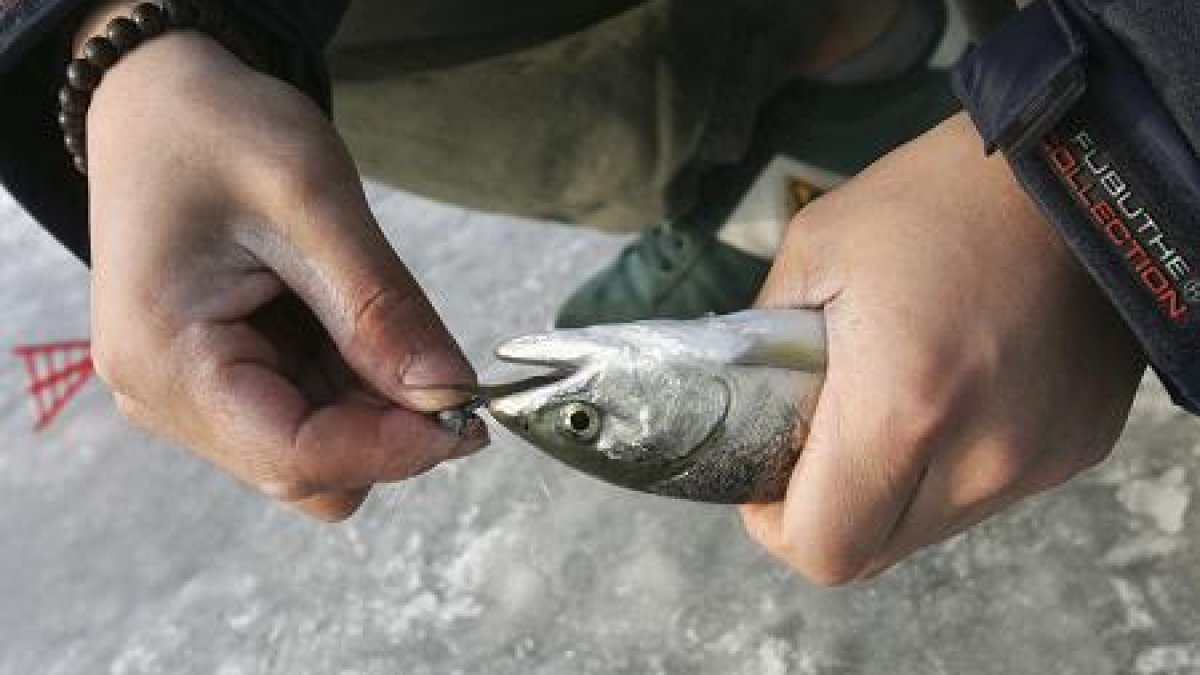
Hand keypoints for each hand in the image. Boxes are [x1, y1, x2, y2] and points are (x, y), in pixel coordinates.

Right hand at [86, 33, 486, 520]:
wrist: (155, 106)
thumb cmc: (214, 131)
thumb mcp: (312, 199)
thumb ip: (382, 308)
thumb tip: (451, 394)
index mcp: (166, 358)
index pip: (296, 455)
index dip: (395, 449)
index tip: (471, 414)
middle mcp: (165, 398)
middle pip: (308, 469)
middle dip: (388, 428)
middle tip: (440, 357)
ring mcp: (189, 398)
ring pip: (315, 454)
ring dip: (373, 407)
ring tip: (373, 312)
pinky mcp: (218, 386)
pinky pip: (306, 419)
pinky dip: (352, 388)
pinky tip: (351, 322)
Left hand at [741, 113, 1144, 583]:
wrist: (1076, 169)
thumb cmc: (938, 197)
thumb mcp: (815, 252)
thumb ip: (764, 346)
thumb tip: (744, 403)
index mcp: (903, 408)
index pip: (824, 548)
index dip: (777, 525)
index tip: (767, 476)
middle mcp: (982, 457)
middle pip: (874, 550)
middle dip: (829, 507)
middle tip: (819, 435)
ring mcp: (1039, 461)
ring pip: (929, 527)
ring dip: (890, 488)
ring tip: (891, 399)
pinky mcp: (1077, 447)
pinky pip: (987, 491)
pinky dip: (951, 463)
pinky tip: (952, 388)